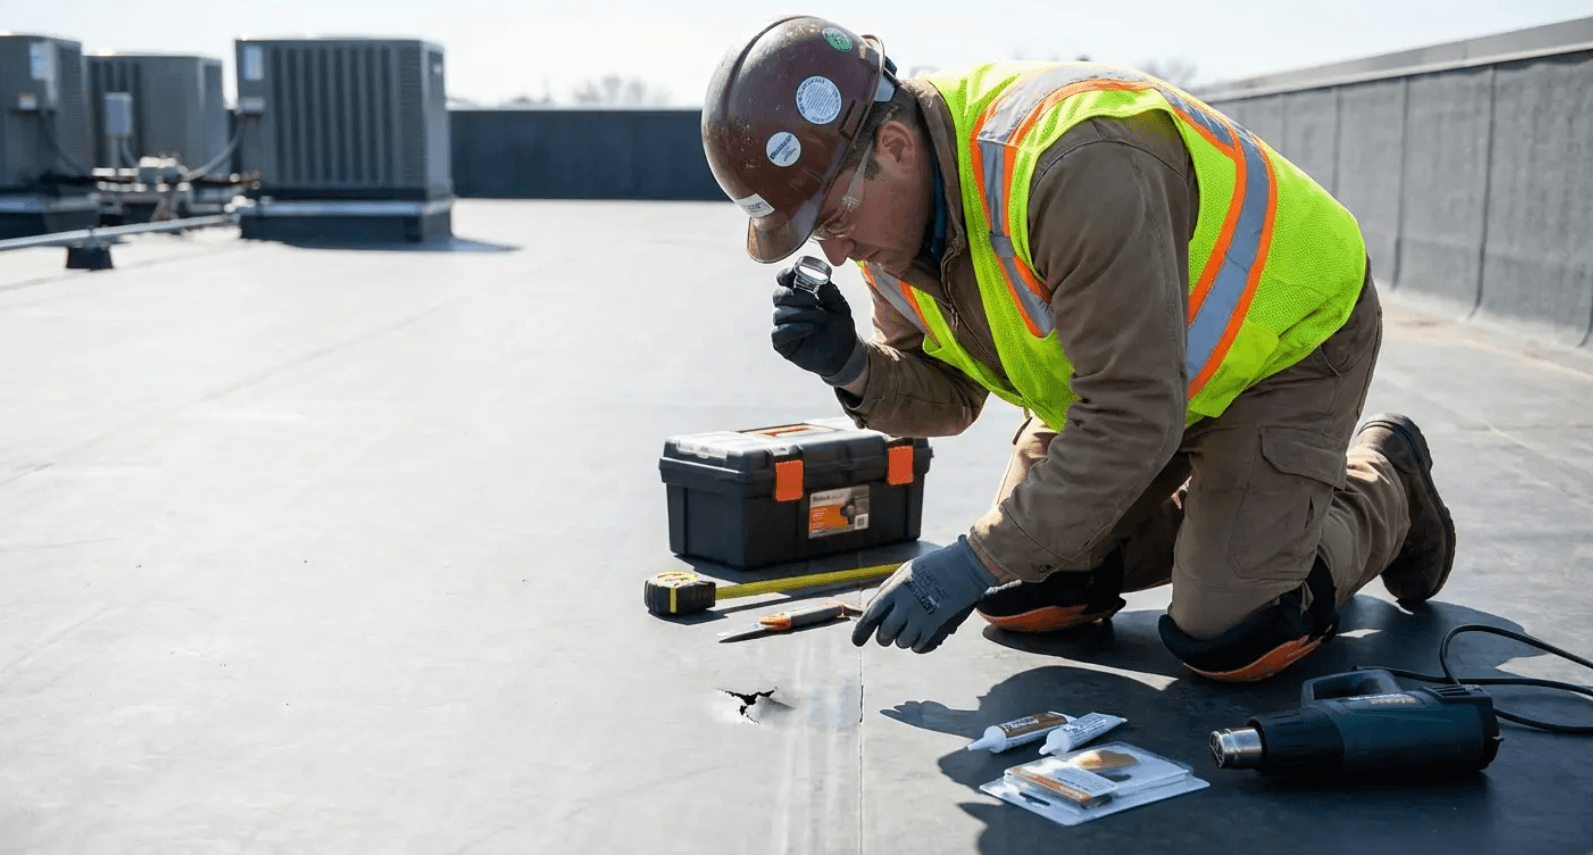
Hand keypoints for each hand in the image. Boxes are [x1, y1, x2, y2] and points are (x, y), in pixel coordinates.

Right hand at [771, 266, 863, 383]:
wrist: (844, 352)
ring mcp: (783, 326)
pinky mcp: (781, 343)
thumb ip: (831, 293)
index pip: (784, 280)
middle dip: (796, 296)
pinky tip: (811, 329)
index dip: (786, 274)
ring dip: (802, 313)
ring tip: (822, 317)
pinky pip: (779, 332)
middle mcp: (787, 308)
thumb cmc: (839, 326)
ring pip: (780, 314)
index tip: (795, 272)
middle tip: (814, 300)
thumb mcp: (840, 306)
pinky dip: (795, 329)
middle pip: (779, 295)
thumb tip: (821, 283)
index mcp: (798, 295)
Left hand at [851, 537, 996, 652]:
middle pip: (884, 634)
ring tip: (909, 629)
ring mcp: (920, 616)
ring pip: (901, 642)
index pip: (870, 616)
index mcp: (894, 589)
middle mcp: (904, 605)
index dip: (861, 631)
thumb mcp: (906, 571)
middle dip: (885, 637)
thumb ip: (889, 589)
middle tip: (889, 634)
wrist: (964, 566)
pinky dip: (917, 644)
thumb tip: (872, 608)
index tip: (856, 642)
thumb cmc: (934, 566)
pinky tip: (921, 635)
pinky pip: (918, 646)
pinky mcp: (935, 625)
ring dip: (903, 639)